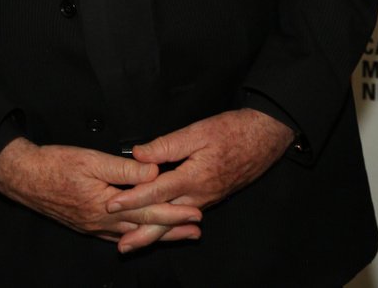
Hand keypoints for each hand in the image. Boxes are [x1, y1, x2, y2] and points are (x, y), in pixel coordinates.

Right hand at [0, 137, 201, 246]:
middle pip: (144, 227)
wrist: (24, 177)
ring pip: (132, 233)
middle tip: (196, 231)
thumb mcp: (90, 159)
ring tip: (178, 236)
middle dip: (172, 230)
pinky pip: (115, 235)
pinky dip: (133, 236)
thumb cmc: (55, 164)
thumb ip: (123, 168)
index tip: (195, 213)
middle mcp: (101, 221)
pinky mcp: (86, 225)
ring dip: (156, 234)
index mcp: (105, 204)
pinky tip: (141, 236)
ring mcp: (93, 226)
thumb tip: (153, 172)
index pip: (147, 210)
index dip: (173, 212)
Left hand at [106, 109, 294, 251]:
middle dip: (143, 233)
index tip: (113, 205)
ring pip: (176, 221)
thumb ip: (167, 145)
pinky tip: (161, 227)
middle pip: (165, 218)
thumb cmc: (233, 132)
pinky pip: (185, 215)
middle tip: (121, 246)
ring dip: (155, 232)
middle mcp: (199, 195)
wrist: (264, 138)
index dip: (133, 199)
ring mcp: (206, 199)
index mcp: (193, 177)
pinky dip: (170, 224)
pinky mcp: (210, 197)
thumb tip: (139, 153)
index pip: (156, 192)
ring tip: (135, 243)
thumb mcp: (198, 131)